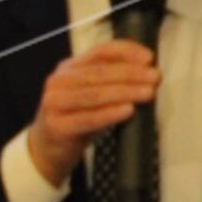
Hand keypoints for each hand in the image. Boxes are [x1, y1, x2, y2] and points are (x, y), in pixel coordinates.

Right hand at [26, 40, 159, 186]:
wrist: (46, 150)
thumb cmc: (75, 120)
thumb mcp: (90, 95)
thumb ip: (110, 83)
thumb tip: (146, 76)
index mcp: (68, 69)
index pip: (99, 52)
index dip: (126, 52)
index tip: (149, 58)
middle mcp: (58, 82)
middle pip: (98, 73)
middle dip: (131, 74)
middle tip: (154, 77)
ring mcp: (54, 104)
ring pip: (95, 94)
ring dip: (125, 92)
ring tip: (147, 93)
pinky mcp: (57, 126)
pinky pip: (88, 119)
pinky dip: (110, 114)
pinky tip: (127, 111)